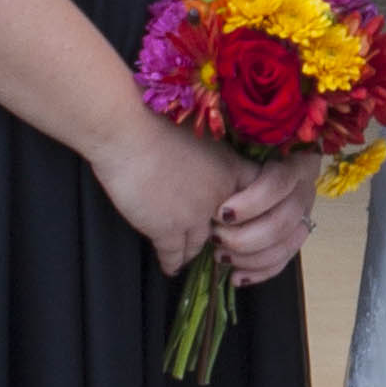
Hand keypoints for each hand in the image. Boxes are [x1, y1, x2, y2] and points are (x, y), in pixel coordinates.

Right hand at [88, 109, 234, 280]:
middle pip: (228, 228)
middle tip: (216, 245)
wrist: (129, 131)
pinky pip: (174, 255)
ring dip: (193, 251)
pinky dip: (172, 263)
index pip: (256, 199)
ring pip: (199, 244)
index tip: (237, 218)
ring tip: (190, 258)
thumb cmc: (159, 119)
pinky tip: (170, 267)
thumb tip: (206, 157)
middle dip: (221, 237)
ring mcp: (194, 216)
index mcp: (231, 168)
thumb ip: (209, 152)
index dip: (247, 212)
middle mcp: (220, 196)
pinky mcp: (167, 230)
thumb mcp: (199, 131)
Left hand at [210, 153, 321, 281]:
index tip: (221, 213)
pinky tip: (236, 277)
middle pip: (283, 222)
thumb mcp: (239, 154)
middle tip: (215, 237)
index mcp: (295, 163)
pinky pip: (283, 261)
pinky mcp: (295, 238)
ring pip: (285, 246)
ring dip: (249, 258)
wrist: (253, 168)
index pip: (279, 183)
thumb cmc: (240, 157)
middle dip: (245, 237)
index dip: (251, 202)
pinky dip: (258, 272)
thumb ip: (235, 169)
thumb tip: (216, 187)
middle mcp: (304, 191)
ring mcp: (303, 216)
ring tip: (220, 256)